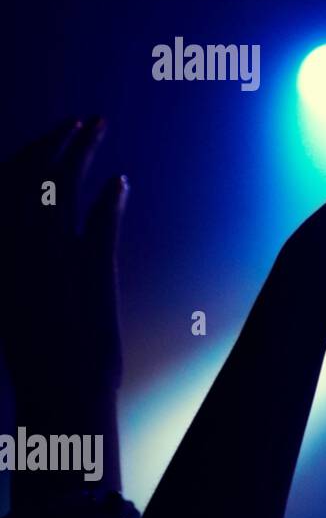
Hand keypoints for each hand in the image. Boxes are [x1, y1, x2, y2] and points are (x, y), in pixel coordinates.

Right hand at [0, 117, 127, 417]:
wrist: (57, 397)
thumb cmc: (37, 351)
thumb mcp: (14, 296)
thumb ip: (17, 251)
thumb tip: (28, 217)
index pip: (6, 184)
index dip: (31, 152)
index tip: (54, 133)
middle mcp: (18, 250)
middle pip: (37, 177)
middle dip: (61, 141)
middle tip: (87, 120)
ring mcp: (54, 263)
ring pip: (65, 191)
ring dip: (84, 154)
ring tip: (100, 131)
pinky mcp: (91, 279)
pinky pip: (99, 227)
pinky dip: (111, 200)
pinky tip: (121, 182)